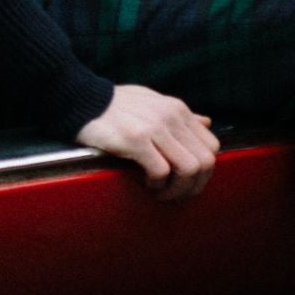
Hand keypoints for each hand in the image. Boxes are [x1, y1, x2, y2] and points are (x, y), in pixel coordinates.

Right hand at [77, 83, 219, 199]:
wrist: (83, 100)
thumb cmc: (117, 105)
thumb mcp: (154, 101)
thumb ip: (181, 115)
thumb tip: (207, 122)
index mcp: (178, 110)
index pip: (211, 146)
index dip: (204, 172)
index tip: (187, 182)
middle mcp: (172, 117)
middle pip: (205, 162)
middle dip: (194, 186)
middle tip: (176, 194)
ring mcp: (155, 128)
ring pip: (188, 169)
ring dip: (177, 189)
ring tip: (161, 193)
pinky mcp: (135, 140)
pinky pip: (161, 171)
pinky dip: (157, 185)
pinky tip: (145, 184)